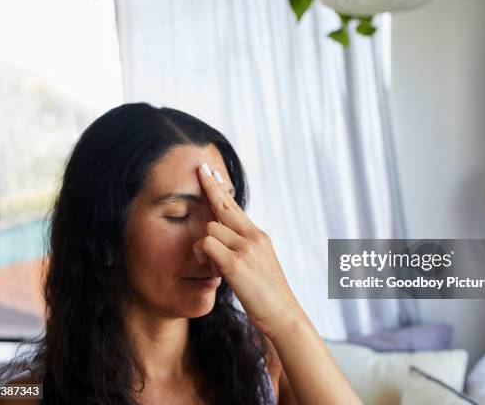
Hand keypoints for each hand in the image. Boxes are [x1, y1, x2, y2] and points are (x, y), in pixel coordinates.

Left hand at [192, 163, 305, 339]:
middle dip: (209, 188)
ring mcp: (246, 248)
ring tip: (211, 266)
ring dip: (203, 245)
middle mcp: (254, 237)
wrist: (284, 315)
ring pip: (210, 229)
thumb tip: (225, 240)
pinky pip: (206, 244)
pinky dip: (201, 254)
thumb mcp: (259, 265)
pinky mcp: (236, 264)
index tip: (211, 173)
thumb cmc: (269, 295)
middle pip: (223, 206)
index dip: (220, 190)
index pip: (234, 207)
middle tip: (199, 169)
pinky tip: (209, 269)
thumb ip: (244, 249)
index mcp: (258, 236)